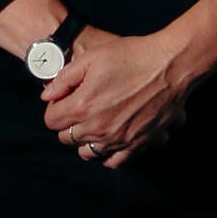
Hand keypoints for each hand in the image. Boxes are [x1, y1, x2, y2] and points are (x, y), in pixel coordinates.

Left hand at [41, 26, 185, 167]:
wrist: (169, 65)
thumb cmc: (131, 56)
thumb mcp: (91, 57)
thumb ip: (64, 79)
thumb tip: (47, 96)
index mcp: (82, 106)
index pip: (51, 121)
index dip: (54, 108)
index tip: (64, 99)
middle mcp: (98, 129)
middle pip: (67, 138)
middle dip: (68, 123)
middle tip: (80, 107)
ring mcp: (119, 139)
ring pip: (88, 153)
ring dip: (86, 139)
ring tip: (95, 121)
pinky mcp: (138, 144)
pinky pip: (115, 161)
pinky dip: (108, 154)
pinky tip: (111, 138)